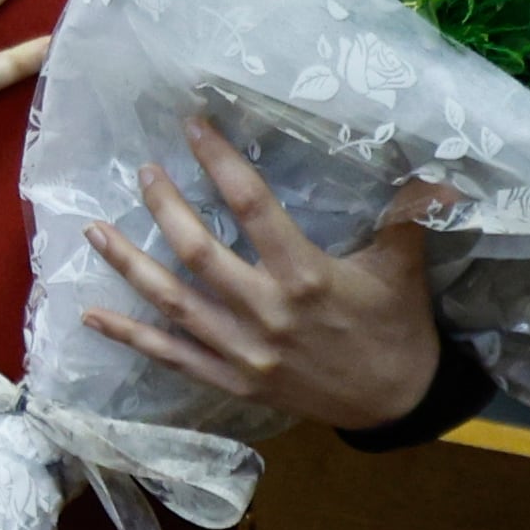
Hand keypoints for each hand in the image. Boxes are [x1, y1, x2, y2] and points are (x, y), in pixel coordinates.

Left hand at [80, 122, 450, 430]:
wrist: (397, 402)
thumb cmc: (397, 324)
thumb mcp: (403, 263)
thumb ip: (409, 210)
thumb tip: (435, 166)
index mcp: (304, 274)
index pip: (251, 206)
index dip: (218, 162)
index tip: (191, 127)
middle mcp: (266, 312)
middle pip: (197, 253)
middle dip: (164, 208)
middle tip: (144, 172)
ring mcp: (244, 351)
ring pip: (172, 304)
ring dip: (130, 265)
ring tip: (95, 230)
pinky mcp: (233, 381)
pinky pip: (172, 357)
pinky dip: (130, 336)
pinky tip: (94, 314)